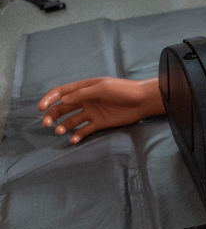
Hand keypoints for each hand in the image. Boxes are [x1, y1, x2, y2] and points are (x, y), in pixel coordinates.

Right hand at [38, 77, 163, 142]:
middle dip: (52, 115)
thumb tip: (62, 100)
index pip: (61, 92)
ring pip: (71, 120)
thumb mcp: (102, 88)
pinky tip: (73, 139)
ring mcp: (92, 112)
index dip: (49, 99)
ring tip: (59, 131)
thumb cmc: (123, 90)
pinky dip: (77, 135)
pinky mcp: (100, 123)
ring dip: (63, 125)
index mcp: (84, 88)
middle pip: (63, 108)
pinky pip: (84, 130)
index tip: (40, 108)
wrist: (142, 101)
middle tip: (47, 124)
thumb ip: (82, 94)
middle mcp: (85, 100)